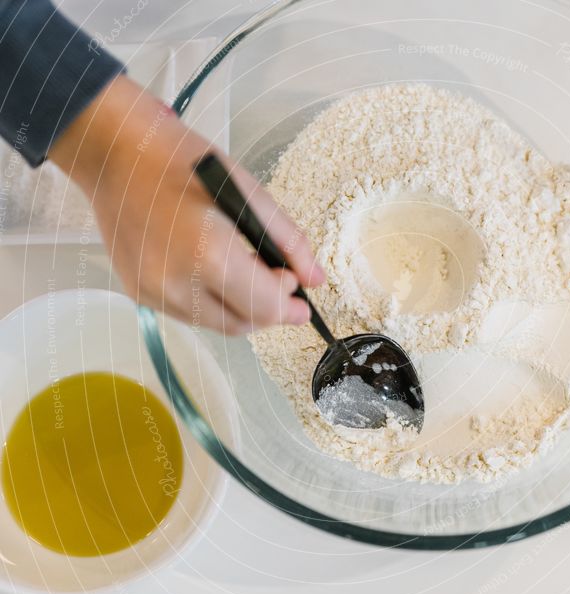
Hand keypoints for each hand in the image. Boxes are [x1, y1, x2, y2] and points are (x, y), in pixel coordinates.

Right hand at [49, 75, 324, 333]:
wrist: (113, 151)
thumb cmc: (182, 161)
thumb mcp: (247, 191)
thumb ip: (288, 240)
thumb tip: (315, 279)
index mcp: (209, 255)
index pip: (264, 307)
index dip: (288, 305)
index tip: (297, 289)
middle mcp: (177, 283)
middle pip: (242, 324)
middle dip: (268, 310)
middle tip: (278, 282)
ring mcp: (153, 292)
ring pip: (216, 324)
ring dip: (241, 309)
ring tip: (247, 274)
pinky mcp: (138, 292)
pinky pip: (189, 313)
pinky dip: (212, 303)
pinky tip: (215, 274)